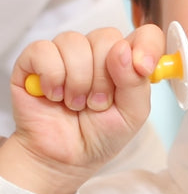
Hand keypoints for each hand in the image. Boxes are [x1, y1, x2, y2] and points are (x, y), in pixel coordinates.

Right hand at [0, 25, 164, 193]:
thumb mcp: (132, 114)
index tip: (143, 67)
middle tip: (98, 103)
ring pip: (75, 42)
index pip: (145, 34)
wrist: (64, 159)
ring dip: (78, 81)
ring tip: (76, 104)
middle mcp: (97, 52)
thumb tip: (123, 51)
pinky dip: (52, 77)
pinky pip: (44, 50)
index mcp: (125, 60)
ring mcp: (65, 53)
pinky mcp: (34, 60)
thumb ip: (136, 82)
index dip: (147, 45)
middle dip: (104, 78)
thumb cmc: (100, 135)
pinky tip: (54, 95)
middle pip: (106, 37)